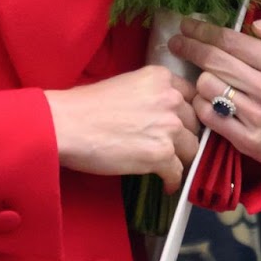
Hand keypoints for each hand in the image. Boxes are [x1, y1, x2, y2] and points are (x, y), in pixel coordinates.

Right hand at [45, 67, 199, 191]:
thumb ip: (150, 95)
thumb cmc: (85, 104)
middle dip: (182, 134)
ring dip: (178, 157)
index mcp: (160, 78)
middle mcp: (171, 99)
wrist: (67, 124)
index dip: (183, 112)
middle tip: (166, 144)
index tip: (176, 123)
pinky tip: (164, 183)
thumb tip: (160, 114)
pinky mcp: (162, 155)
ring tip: (164, 164)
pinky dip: (171, 180)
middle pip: (193, 123)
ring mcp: (169, 127)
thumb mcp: (124, 84)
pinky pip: (178, 172)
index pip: (191, 96)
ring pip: (191, 148)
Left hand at [169, 12, 260, 167]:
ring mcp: (257, 117)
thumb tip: (257, 25)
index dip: (203, 31)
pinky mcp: (248, 140)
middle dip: (190, 47)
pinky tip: (207, 97)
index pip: (229, 41)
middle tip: (177, 42)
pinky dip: (202, 103)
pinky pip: (209, 115)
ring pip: (207, 86)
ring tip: (203, 73)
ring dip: (200, 77)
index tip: (187, 25)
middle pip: (213, 61)